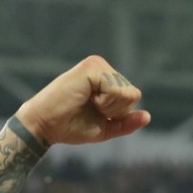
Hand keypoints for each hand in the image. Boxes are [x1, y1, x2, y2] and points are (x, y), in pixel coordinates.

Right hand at [14, 55, 149, 146]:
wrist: (45, 126)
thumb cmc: (71, 126)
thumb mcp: (106, 128)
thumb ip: (126, 123)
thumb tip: (147, 116)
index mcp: (107, 78)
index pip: (133, 97)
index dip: (118, 113)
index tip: (94, 111)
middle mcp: (103, 67)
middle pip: (133, 95)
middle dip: (114, 110)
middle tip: (88, 107)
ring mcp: (97, 65)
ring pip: (127, 93)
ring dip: (109, 106)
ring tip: (86, 102)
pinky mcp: (91, 66)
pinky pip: (116, 90)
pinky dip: (104, 102)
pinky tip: (85, 97)